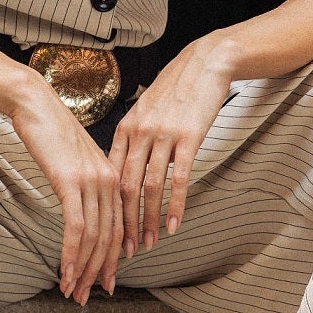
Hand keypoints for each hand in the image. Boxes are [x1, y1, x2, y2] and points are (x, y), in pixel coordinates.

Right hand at [9, 73, 124, 308]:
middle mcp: (108, 182)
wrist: (35, 104)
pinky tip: (65, 272)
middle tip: (86, 297)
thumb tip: (80, 211)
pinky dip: (71, 254)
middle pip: (109, 238)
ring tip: (71, 292)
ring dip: (82, 270)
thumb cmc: (50, 132)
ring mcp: (91, 182)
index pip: (118, 228)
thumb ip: (83, 185)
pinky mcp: (71, 182)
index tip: (104, 282)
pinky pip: (76, 227)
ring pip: (93, 237)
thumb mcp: (74, 162)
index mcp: (112, 178)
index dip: (111, 259)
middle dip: (97, 272)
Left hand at [107, 38, 235, 272]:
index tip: (108, 230)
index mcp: (125, 129)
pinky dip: (175, 206)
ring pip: (149, 187)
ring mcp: (163, 136)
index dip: (108, 207)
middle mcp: (139, 134)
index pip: (111, 177)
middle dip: (124, 223)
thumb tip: (124, 167)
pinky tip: (174, 225)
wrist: (204, 63)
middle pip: (125, 187)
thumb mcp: (145, 111)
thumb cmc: (176, 89)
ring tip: (149, 243)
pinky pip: (177, 179)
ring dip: (148, 220)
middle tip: (124, 249)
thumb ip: (134, 138)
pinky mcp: (187, 138)